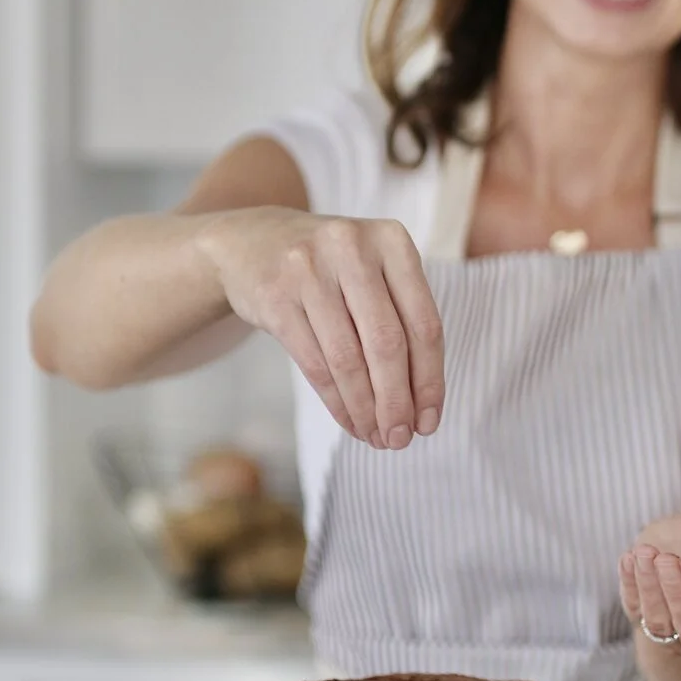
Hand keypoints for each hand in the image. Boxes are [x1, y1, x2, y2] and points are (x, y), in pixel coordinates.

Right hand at [201, 208, 443, 448]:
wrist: (251, 242)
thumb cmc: (329, 269)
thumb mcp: (372, 273)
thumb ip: (401, 322)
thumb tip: (421, 407)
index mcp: (391, 241)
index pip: (424, 324)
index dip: (430, 381)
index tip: (429, 421)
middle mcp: (352, 247)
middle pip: (387, 344)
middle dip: (397, 402)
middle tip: (400, 439)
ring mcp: (308, 269)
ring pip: (347, 359)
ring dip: (365, 409)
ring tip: (375, 437)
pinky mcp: (274, 297)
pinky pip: (313, 364)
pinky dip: (336, 402)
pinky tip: (349, 421)